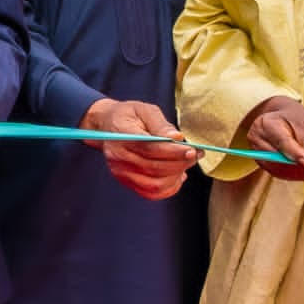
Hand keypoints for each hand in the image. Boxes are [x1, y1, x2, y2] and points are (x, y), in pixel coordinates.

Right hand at [81, 98, 198, 199]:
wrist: (108, 125)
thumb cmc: (129, 116)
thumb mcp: (145, 110)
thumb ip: (161, 124)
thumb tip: (177, 137)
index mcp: (122, 136)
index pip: (150, 148)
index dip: (174, 152)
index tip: (192, 150)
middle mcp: (118, 157)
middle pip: (154, 168)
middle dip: (180, 163)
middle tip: (195, 154)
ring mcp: (121, 172)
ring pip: (155, 184)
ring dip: (176, 176)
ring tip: (186, 163)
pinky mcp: (126, 181)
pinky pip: (151, 193)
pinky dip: (168, 188)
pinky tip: (177, 176)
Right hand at [238, 94, 303, 180]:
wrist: (280, 118)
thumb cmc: (293, 119)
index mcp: (267, 123)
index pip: (281, 141)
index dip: (296, 154)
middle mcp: (257, 139)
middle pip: (279, 159)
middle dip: (301, 168)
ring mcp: (257, 152)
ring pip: (279, 169)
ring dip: (300, 175)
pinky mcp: (262, 163)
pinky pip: (279, 173)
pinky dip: (296, 176)